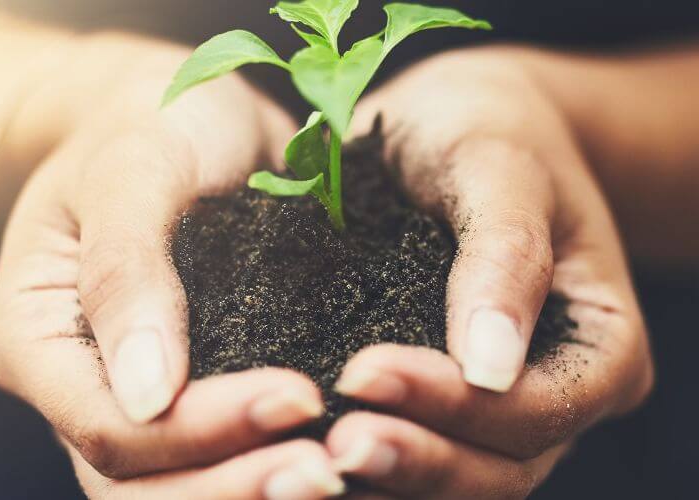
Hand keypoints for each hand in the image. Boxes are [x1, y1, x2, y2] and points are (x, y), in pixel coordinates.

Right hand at [0, 36, 342, 497]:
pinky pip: (223, 443)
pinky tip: (334, 446)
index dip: (197, 431)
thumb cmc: (147, 119)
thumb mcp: (133, 169)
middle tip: (324, 473)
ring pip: (178, 482)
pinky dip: (269, 454)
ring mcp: (135, 387)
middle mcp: (79, 378)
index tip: (296, 398)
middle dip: (230, 484)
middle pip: (136, 482)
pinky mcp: (194, 379)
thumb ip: (127, 271)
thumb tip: (148, 396)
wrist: (186, 113)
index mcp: (35, 334)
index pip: (106, 425)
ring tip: (337, 471)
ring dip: (254, 487)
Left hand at [328, 48, 653, 497]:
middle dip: (422, 459)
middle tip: (337, 443)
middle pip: (504, 464)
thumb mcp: (501, 166)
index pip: (546, 405)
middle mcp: (560, 387)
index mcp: (602, 341)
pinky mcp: (446, 394)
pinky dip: (378, 450)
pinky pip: (419, 441)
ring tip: (317, 453)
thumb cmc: (492, 127)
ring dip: (394, 473)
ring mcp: (502, 402)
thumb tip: (490, 368)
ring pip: (461, 472)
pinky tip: (314, 440)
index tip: (367, 371)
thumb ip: (506, 257)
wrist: (460, 121)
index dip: (463, 407)